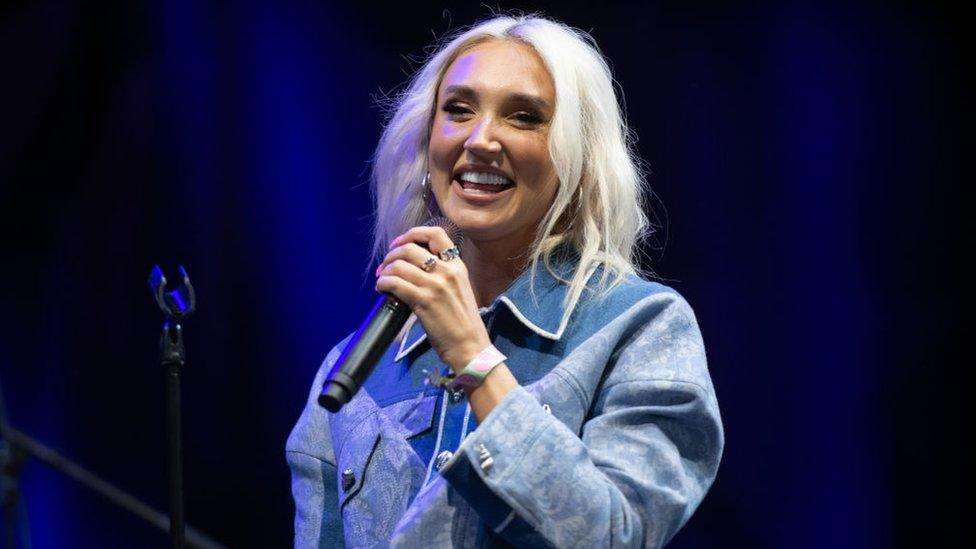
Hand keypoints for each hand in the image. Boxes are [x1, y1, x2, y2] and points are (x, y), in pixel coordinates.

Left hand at [375, 226, 489, 371]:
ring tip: (382, 279)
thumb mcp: (460, 290)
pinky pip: (395, 283)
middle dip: (392, 254)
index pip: (436, 234)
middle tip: (385, 265)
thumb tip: (416, 268)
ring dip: (385, 270)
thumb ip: (444, 275)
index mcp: (458, 266)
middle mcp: (448, 271)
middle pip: (410, 248)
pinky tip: (381, 289)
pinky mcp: (424, 301)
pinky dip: (383, 283)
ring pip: (399, 265)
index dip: (412, 233)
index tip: (400, 243)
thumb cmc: (463, 324)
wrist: (471, 348)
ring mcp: (436, 286)